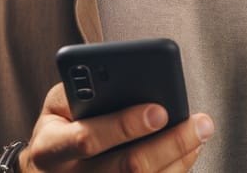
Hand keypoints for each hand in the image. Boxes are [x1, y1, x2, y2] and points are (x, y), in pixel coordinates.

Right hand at [19, 82, 213, 171]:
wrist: (45, 169)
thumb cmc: (61, 123)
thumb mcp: (60, 102)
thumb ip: (85, 90)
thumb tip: (128, 81)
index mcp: (50, 148)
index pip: (89, 137)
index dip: (124, 125)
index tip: (158, 109)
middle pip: (127, 168)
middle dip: (168, 143)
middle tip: (197, 123)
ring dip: (180, 159)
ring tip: (201, 132)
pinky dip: (175, 170)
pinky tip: (190, 151)